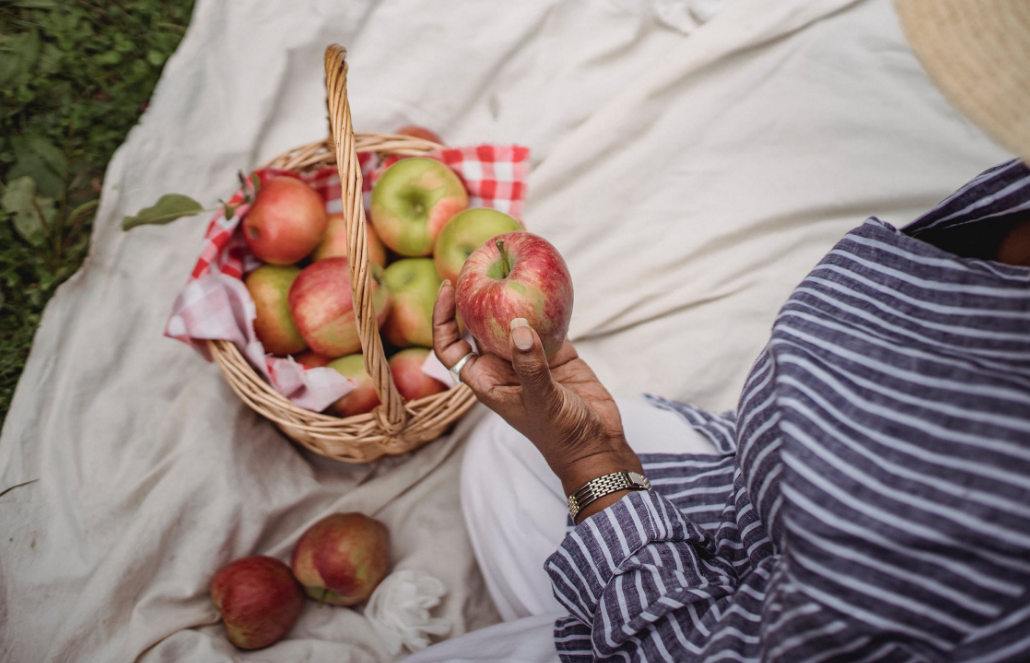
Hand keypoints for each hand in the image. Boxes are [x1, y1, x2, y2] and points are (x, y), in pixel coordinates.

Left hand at [433, 281, 642, 514]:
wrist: (596, 445)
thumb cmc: (561, 435)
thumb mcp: (542, 402)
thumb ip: (530, 367)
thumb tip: (519, 326)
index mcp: (487, 380)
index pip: (451, 347)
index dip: (443, 318)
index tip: (448, 288)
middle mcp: (503, 366)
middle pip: (478, 325)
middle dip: (476, 296)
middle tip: (481, 262)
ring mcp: (529, 357)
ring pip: (511, 320)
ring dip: (510, 296)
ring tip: (509, 262)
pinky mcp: (556, 352)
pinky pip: (544, 321)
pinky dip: (544, 304)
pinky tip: (547, 282)